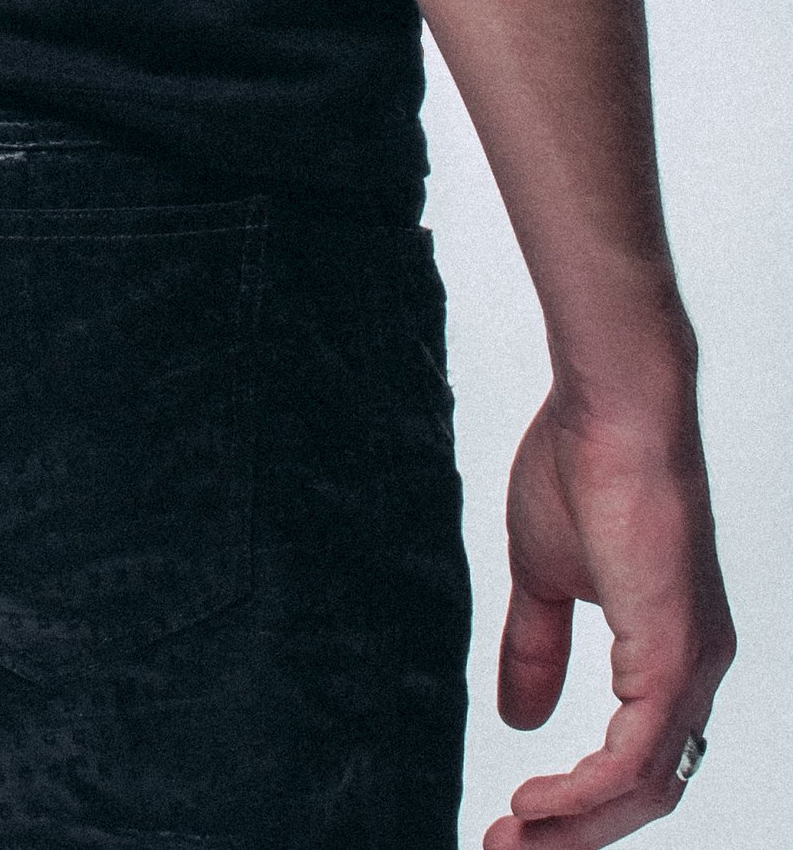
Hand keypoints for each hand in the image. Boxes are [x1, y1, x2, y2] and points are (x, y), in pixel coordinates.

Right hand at [483, 385, 733, 847]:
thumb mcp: (543, 575)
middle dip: (575, 834)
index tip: (515, 821)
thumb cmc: (582, 463)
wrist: (612, 403)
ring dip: (575, 825)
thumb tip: (520, 719)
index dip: (580, 801)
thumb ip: (535, 647)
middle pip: (646, 792)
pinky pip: (637, 756)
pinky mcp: (673, 654)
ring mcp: (691, 666)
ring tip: (513, 838)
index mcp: (670, 651)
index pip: (637, 759)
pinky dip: (585, 791)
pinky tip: (539, 801)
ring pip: (645, 787)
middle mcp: (695, 670)